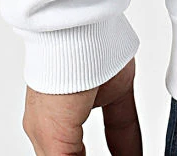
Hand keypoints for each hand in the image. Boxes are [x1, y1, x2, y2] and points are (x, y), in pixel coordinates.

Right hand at [22, 57, 141, 155]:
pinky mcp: (116, 87)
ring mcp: (92, 101)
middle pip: (83, 155)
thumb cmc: (56, 78)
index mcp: (45, 132)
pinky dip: (131, 143)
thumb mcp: (55, 138)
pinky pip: (125, 123)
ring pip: (109, 142)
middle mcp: (66, 119)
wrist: (78, 32)